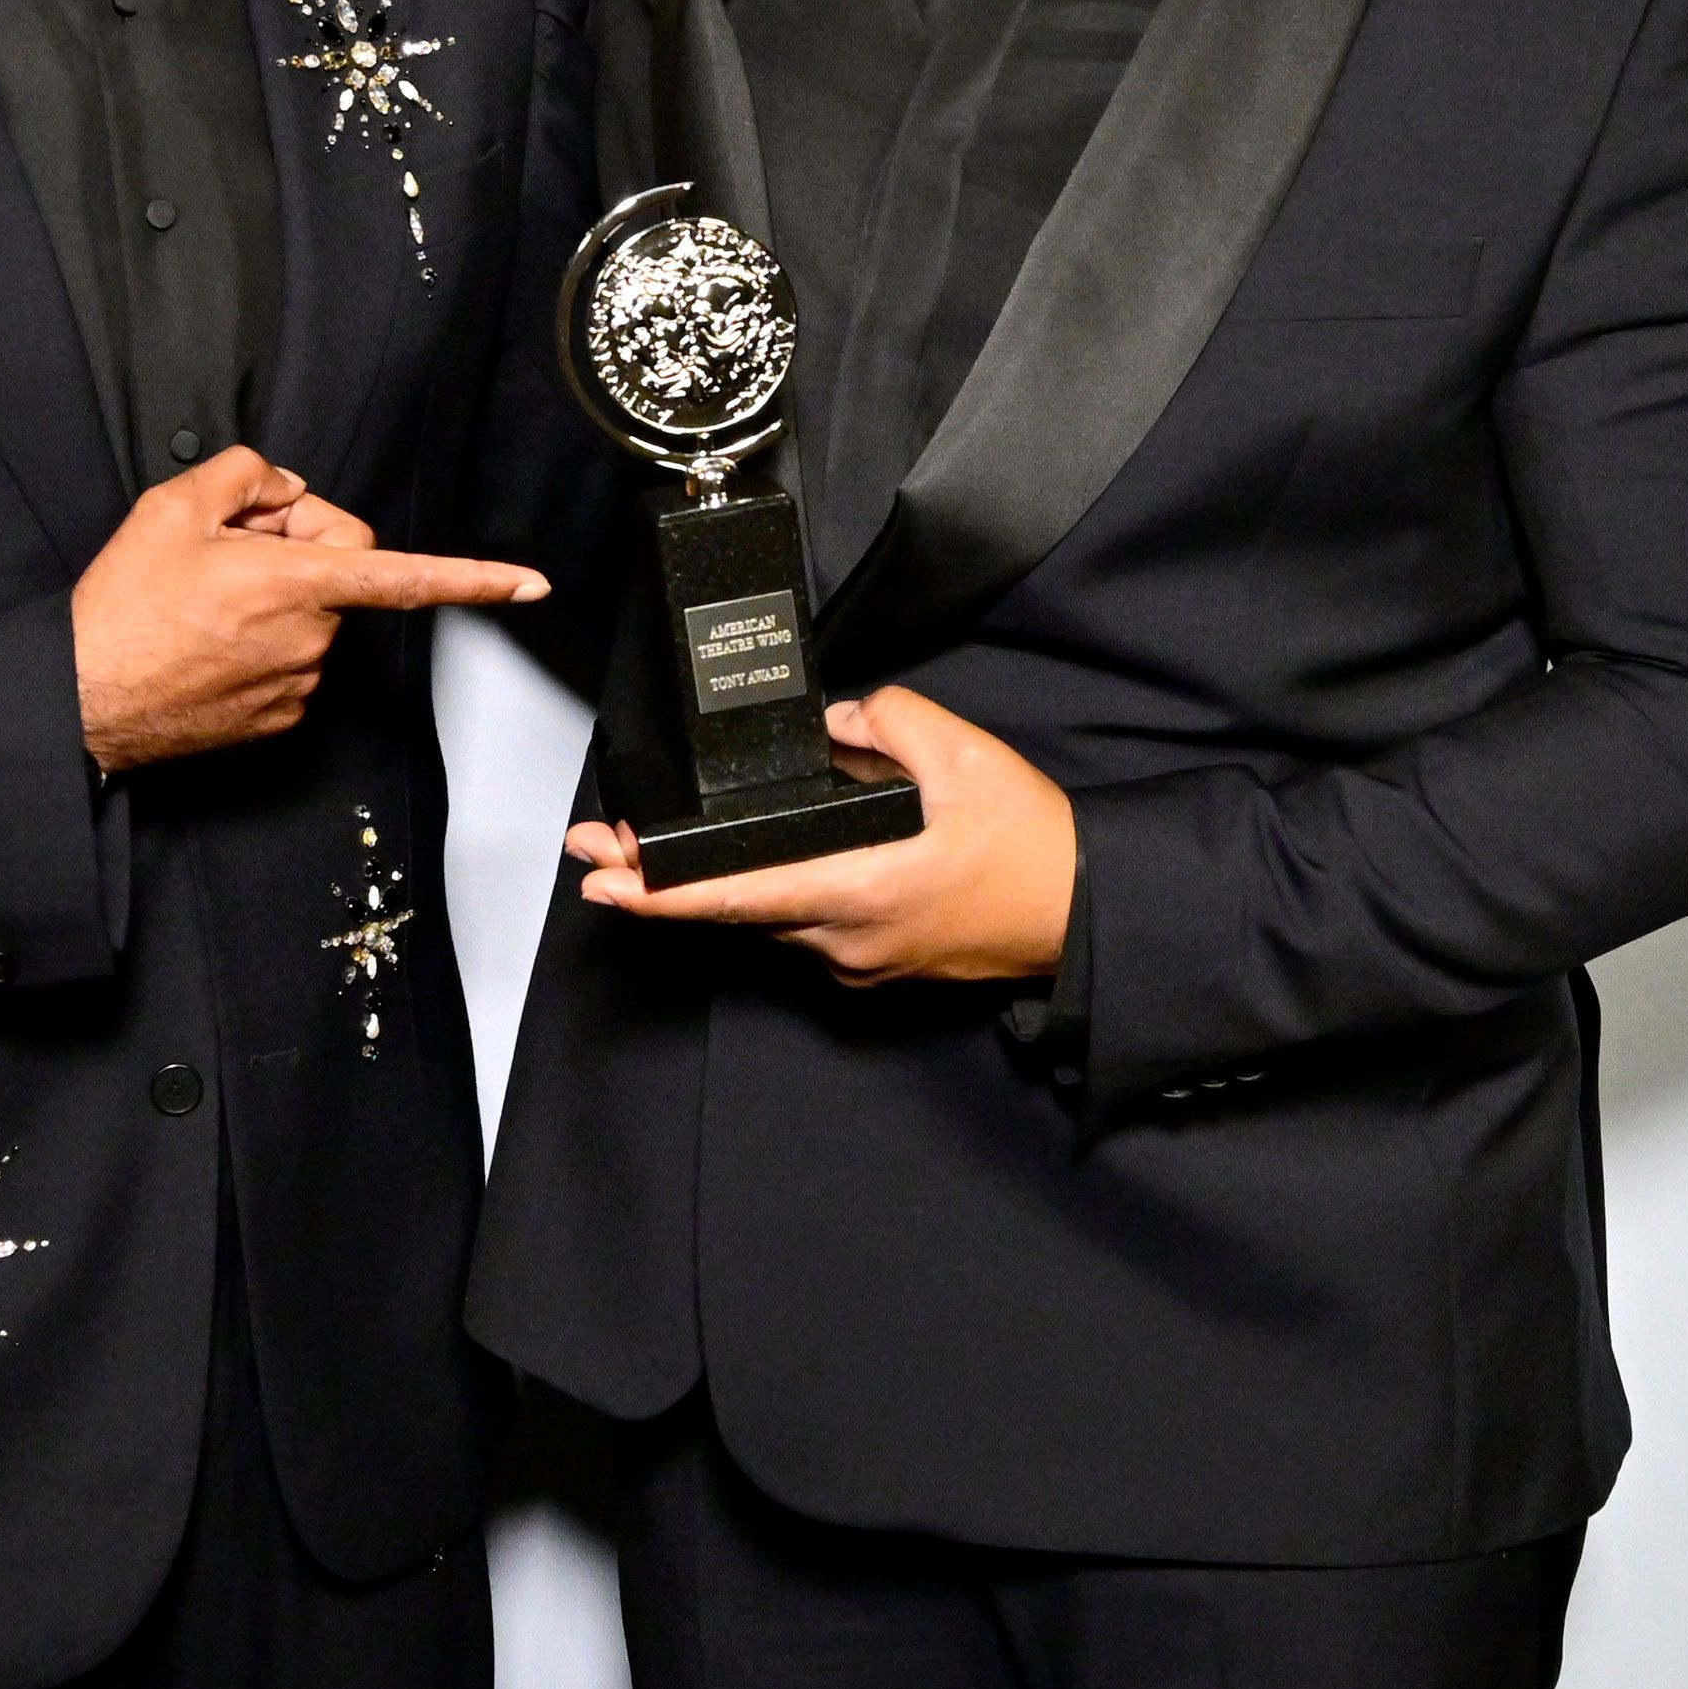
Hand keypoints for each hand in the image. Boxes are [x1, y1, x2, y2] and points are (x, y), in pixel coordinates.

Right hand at [72, 444, 547, 770]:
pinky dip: (260, 641)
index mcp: (298, 584)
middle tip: (228, 547)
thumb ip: (247, 476)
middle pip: (341, 570)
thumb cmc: (122, 608)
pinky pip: (291, 659)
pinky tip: (205, 639)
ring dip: (277, 597)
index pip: (405, 575)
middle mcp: (312, 639)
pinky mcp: (278, 719)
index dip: (476, 578)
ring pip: (313, 616)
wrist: (81, 700)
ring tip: (201, 600)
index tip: (532, 584)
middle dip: (301, 548)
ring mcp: (298, 685)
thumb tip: (285, 490)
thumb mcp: (172, 508)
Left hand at [567, 685, 1076, 987]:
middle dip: (666, 882)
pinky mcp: (879, 966)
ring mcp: (862, 964)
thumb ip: (889, 722)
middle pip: (739, 911)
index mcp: (862, 892)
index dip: (662, 892)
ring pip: (772, 920)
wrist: (1086, 913)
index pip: (738, 896)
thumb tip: (837, 725)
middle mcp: (849, 943)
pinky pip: (808, 928)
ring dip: (719, 890)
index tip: (605, 880)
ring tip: (662, 857)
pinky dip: (772, 897)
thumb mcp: (965, 756)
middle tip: (601, 854)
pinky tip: (760, 868)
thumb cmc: (1033, 847)